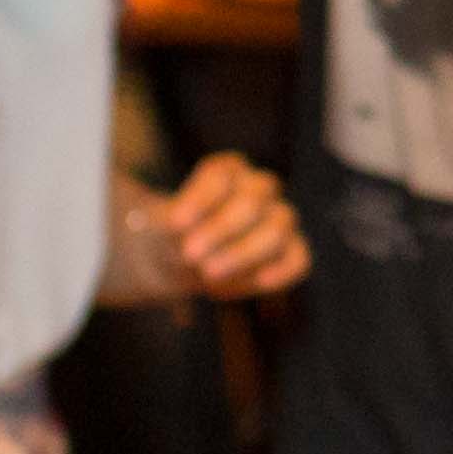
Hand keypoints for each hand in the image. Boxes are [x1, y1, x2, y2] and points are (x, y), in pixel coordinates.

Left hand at [128, 151, 307, 298]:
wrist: (184, 259)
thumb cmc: (172, 234)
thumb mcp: (153, 221)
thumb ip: (165, 218)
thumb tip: (156, 220)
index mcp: (228, 171)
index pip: (222, 175)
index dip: (201, 198)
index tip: (175, 223)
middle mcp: (259, 189)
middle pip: (252, 201)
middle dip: (221, 228)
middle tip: (189, 253)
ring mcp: (279, 220)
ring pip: (278, 228)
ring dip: (243, 252)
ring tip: (208, 273)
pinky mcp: (291, 253)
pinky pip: (299, 259)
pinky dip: (282, 270)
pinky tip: (258, 282)